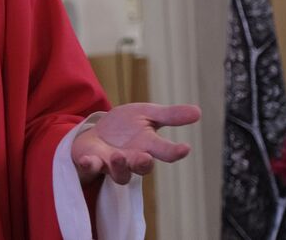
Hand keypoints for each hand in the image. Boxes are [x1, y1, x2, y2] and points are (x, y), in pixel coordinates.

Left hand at [71, 102, 200, 184]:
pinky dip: (89, 166)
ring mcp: (112, 163)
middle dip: (143, 164)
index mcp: (148, 146)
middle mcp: (132, 159)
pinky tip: (87, 160)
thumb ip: (170, 115)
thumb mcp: (147, 114)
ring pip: (119, 173)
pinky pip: (91, 168)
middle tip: (145, 157)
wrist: (97, 132)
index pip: (165, 152)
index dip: (174, 151)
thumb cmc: (126, 126)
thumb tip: (198, 111)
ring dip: (119, 166)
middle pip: (141, 168)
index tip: (185, 148)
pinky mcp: (93, 162)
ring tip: (118, 155)